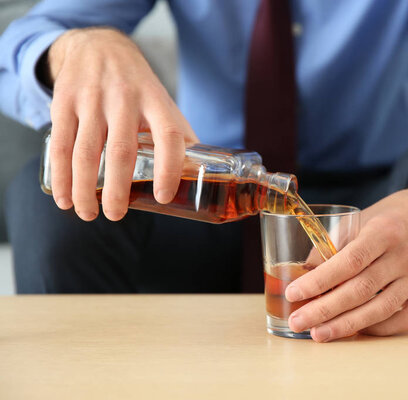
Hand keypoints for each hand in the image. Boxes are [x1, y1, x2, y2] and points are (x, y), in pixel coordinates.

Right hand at [47, 28, 196, 220]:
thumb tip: (199, 173)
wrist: (99, 46)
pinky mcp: (64, 102)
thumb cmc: (138, 86)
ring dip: (85, 189)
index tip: (162, 197)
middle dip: (118, 190)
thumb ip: (180, 135)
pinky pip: (61, 144)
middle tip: (116, 215)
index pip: (169, 136)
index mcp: (156, 102)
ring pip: (86, 152)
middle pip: (122, 150)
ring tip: (89, 214)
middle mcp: (125, 99)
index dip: (168, 168)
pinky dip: (61, 176)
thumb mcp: (163, 103)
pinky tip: (64, 198)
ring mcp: (92, 100)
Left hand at [285, 170, 407, 341]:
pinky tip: (358, 331)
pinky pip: (406, 318)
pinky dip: (381, 329)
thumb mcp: (367, 215)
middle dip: (325, 309)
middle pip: (360, 290)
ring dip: (347, 325)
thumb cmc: (400, 213)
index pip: (349, 261)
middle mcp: (404, 256)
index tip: (295, 292)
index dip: (320, 280)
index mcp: (384, 232)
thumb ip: (338, 240)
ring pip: (380, 309)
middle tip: (298, 321)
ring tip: (319, 334)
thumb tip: (307, 268)